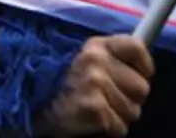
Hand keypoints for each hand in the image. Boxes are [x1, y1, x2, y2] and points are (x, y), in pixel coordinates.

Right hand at [34, 35, 153, 136]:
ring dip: (119, 115)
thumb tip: (143, 69)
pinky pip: (121, 127)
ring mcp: (96, 84)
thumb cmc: (61, 86)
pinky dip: (110, 129)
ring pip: (134, 111)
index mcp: (97, 46)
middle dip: (130, 98)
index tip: (140, 75)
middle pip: (142, 87)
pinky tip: (92, 120)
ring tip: (97, 109)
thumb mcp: (84, 60)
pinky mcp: (95, 108)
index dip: (144, 66)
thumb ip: (111, 59)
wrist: (31, 106)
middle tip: (107, 98)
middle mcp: (98, 61)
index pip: (137, 47)